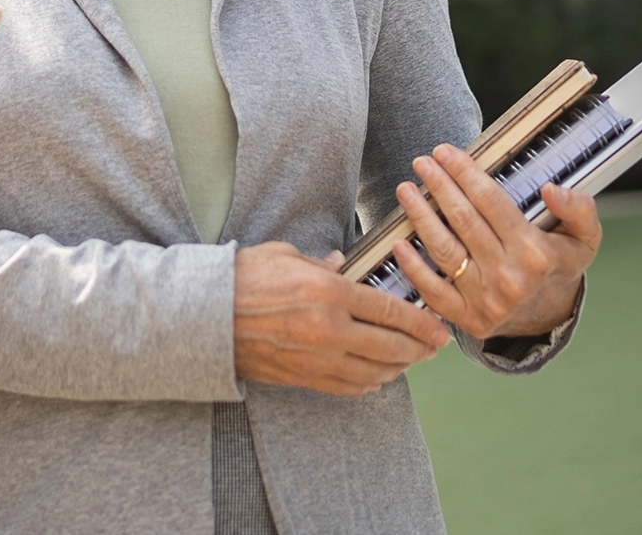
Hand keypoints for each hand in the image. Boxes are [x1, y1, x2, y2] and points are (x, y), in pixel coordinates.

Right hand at [234, 242, 450, 395]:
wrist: (203, 316)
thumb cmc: (240, 278)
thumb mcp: (283, 254)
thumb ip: (319, 263)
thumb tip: (341, 264)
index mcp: (327, 291)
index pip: (390, 310)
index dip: (421, 321)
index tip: (439, 326)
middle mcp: (330, 329)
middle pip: (392, 346)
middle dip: (420, 348)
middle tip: (435, 346)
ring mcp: (318, 358)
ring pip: (376, 371)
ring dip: (400, 368)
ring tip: (411, 360)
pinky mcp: (304, 377)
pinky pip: (349, 387)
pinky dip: (370, 383)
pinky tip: (378, 377)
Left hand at [391, 144, 600, 338]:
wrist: (549, 315)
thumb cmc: (558, 264)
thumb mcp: (583, 236)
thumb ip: (577, 208)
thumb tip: (551, 189)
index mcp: (537, 254)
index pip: (491, 202)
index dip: (465, 173)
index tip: (445, 152)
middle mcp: (510, 278)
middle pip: (463, 221)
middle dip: (439, 186)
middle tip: (421, 163)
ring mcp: (487, 301)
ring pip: (444, 251)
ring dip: (420, 217)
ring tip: (406, 190)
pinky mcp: (467, 318)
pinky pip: (433, 291)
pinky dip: (413, 267)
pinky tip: (399, 243)